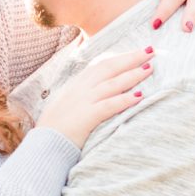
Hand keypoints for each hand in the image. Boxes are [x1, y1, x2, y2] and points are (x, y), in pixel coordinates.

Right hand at [35, 47, 152, 147]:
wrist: (44, 144)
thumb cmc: (57, 128)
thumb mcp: (68, 105)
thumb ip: (82, 96)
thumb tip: (98, 92)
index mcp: (77, 85)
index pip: (101, 65)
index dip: (119, 57)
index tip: (135, 52)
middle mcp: (81, 89)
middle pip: (109, 68)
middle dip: (130, 58)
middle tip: (150, 51)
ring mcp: (83, 102)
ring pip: (112, 83)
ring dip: (132, 75)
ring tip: (150, 68)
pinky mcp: (86, 117)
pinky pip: (109, 106)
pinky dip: (124, 100)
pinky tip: (139, 96)